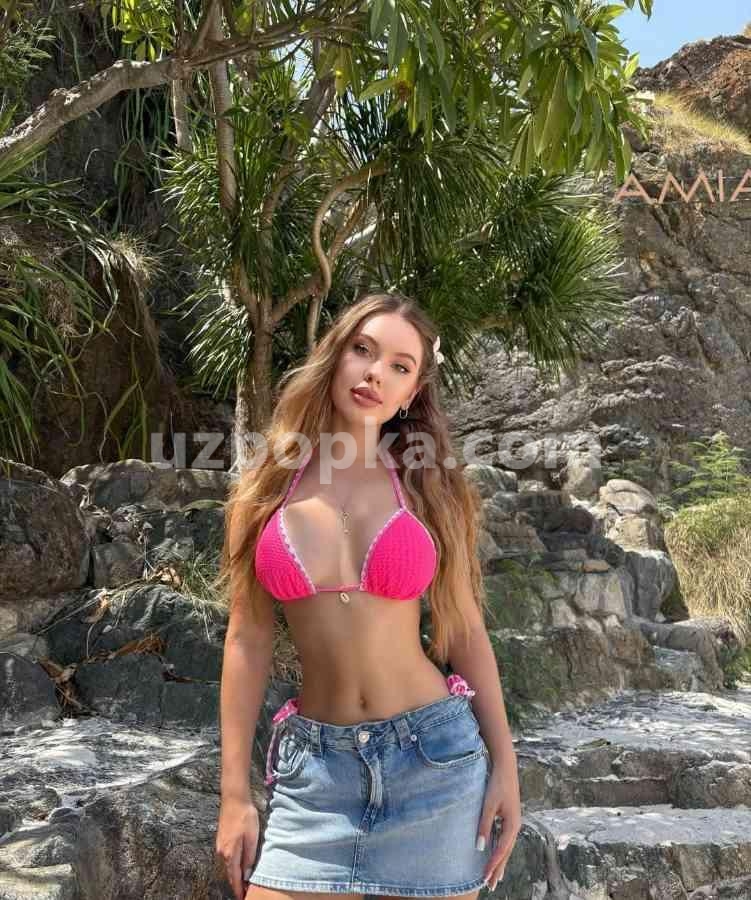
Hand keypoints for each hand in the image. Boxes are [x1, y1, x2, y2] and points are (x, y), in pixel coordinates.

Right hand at [215, 795, 260, 899]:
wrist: (234, 798)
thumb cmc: (245, 816)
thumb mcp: (252, 837)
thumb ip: (249, 857)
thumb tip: (247, 874)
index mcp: (230, 853)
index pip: (234, 877)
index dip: (239, 889)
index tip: (244, 898)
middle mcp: (222, 852)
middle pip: (229, 873)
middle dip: (237, 884)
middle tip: (245, 892)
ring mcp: (220, 845)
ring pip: (228, 865)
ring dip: (235, 874)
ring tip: (244, 881)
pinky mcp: (221, 839)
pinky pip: (227, 857)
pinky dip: (232, 864)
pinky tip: (239, 865)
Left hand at [477, 769, 521, 890]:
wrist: (505, 767)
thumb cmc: (497, 784)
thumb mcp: (488, 805)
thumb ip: (484, 826)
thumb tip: (480, 848)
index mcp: (512, 824)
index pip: (501, 850)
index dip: (493, 864)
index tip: (485, 877)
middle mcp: (515, 826)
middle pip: (506, 852)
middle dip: (498, 869)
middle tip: (490, 886)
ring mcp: (513, 822)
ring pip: (506, 847)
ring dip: (500, 862)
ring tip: (494, 877)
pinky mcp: (509, 818)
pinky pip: (505, 840)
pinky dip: (500, 851)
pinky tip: (496, 855)